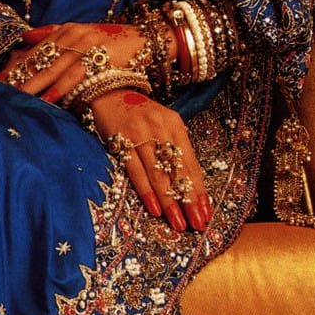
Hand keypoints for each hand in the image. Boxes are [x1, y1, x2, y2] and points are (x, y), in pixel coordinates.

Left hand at [0, 21, 149, 104]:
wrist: (145, 38)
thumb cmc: (111, 40)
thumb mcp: (80, 33)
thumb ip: (52, 35)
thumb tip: (25, 37)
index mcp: (65, 30)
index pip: (35, 50)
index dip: (15, 66)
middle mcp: (72, 36)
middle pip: (40, 60)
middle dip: (19, 77)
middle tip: (0, 91)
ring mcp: (86, 47)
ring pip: (54, 69)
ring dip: (36, 85)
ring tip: (19, 98)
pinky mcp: (100, 59)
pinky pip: (76, 77)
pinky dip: (61, 89)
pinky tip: (49, 99)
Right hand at [91, 88, 211, 233]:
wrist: (108, 89)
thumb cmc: (138, 113)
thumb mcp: (162, 124)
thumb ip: (173, 148)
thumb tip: (187, 184)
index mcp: (175, 125)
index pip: (191, 163)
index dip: (199, 190)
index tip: (205, 212)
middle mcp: (160, 128)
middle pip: (178, 171)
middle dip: (188, 200)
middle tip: (197, 224)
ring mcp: (140, 134)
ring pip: (158, 173)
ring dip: (169, 201)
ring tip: (178, 222)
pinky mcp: (120, 140)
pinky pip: (135, 170)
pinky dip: (146, 190)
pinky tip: (154, 208)